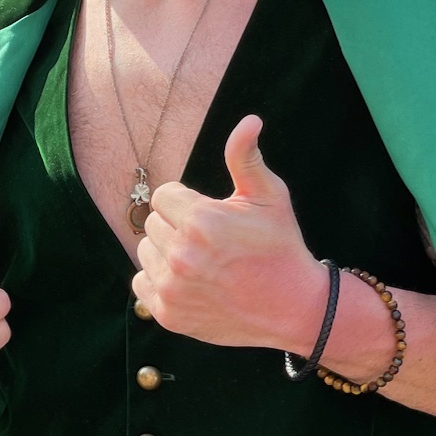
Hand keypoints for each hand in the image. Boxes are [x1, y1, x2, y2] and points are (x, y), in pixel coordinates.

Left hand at [132, 115, 324, 351]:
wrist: (293, 307)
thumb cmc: (281, 247)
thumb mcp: (270, 196)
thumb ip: (245, 158)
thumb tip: (249, 121)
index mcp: (201, 221)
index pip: (163, 195)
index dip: (187, 202)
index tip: (210, 215)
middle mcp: (181, 255)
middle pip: (153, 222)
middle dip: (177, 225)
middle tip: (211, 241)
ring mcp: (172, 288)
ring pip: (146, 252)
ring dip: (167, 252)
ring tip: (202, 262)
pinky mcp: (167, 314)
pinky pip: (141, 283)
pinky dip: (160, 281)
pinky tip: (190, 282)